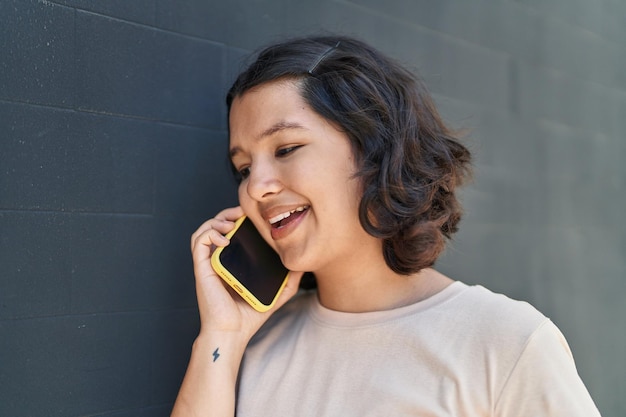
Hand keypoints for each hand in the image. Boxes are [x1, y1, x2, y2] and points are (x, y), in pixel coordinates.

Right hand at [190, 206, 302, 340]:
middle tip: (243, 212)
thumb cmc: (251, 315)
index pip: (232, 232)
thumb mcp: (278, 293)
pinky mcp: (202, 268)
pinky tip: (226, 239)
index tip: (254, 216)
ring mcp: (210, 263)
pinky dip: (210, 234)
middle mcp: (219, 259)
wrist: (234, 332)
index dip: (239, 218)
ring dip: (217, 220)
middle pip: (217, 225)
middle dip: (228, 213)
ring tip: (232, 223)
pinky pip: (199, 242)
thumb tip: (305, 264)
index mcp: (233, 261)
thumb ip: (290, 278)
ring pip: (204, 230)